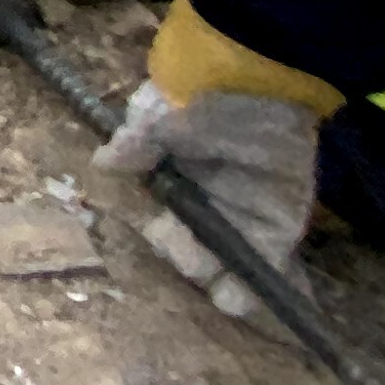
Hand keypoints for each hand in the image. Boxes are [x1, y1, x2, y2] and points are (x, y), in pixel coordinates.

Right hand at [96, 81, 318, 318]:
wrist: (257, 78)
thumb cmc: (202, 96)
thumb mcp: (158, 115)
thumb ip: (135, 145)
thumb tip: (103, 164)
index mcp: (173, 182)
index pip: (164, 225)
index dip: (164, 238)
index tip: (164, 233)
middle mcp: (207, 205)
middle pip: (194, 252)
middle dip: (192, 262)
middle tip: (197, 259)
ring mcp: (245, 218)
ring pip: (231, 268)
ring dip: (230, 290)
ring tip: (231, 296)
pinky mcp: (281, 226)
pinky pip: (275, 268)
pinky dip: (274, 291)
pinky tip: (268, 306)